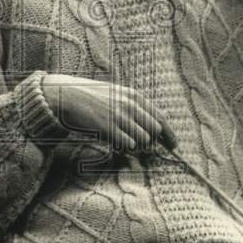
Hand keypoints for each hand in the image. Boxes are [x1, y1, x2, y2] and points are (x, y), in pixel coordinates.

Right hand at [41, 73, 176, 152]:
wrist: (68, 96)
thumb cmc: (92, 97)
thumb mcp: (116, 94)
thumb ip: (133, 107)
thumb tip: (150, 126)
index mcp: (133, 95)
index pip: (160, 117)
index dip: (169, 133)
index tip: (174, 144)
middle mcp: (130, 104)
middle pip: (153, 130)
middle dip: (151, 141)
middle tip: (145, 148)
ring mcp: (120, 116)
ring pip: (142, 139)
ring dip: (138, 145)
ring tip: (125, 142)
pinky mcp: (109, 127)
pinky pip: (128, 144)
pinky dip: (126, 147)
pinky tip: (118, 143)